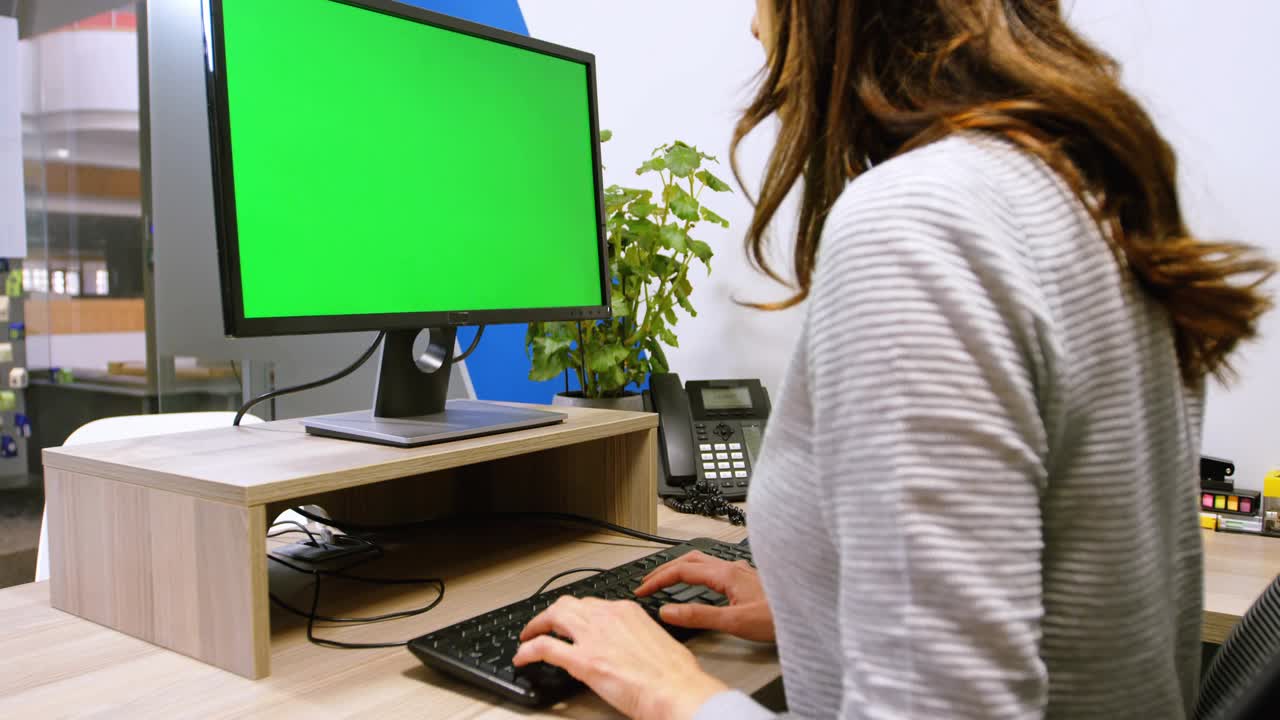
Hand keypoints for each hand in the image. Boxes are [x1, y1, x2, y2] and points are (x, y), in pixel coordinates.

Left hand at [515, 597, 726, 719]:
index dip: (576, 613)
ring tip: (528, 637)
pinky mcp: (582, 660)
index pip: (592, 604)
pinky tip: (522, 657)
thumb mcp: (656, 640)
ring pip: (552, 617)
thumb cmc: (675, 673)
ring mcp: (592, 636)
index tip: (571, 621)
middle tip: (543, 625)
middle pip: (567, 604)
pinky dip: (528, 651)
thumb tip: (629, 646)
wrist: (676, 690)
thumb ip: (637, 636)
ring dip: (536, 626)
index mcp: (627, 610)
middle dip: (551, 614)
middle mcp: (607, 616)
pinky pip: (545, 648)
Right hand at [636, 551, 775, 642]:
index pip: (681, 570)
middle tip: (647, 583)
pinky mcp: (746, 579)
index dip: (658, 579)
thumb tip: (667, 610)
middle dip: (664, 569)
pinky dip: (695, 572)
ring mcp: (740, 571)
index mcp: (725, 573)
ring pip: (701, 560)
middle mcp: (731, 567)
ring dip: (680, 567)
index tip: (642, 590)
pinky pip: (713, 567)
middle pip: (689, 559)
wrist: (807, 613)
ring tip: (665, 578)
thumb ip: (698, 616)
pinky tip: (700, 583)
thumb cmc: (778, 618)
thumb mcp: (734, 621)